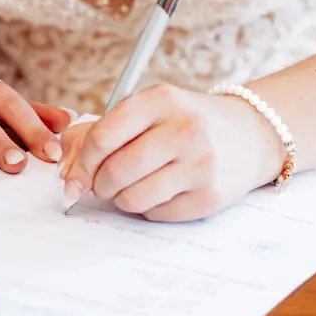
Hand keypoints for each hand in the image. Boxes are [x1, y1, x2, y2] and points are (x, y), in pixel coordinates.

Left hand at [59, 84, 284, 219]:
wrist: (249, 133)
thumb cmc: (184, 121)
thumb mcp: (145, 110)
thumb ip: (98, 131)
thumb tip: (66, 169)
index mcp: (160, 100)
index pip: (103, 137)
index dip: (80, 163)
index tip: (72, 178)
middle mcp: (183, 129)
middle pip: (115, 171)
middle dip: (99, 185)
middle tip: (102, 184)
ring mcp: (200, 164)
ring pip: (133, 198)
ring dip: (122, 199)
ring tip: (132, 186)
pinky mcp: (211, 196)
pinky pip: (157, 215)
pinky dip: (148, 208)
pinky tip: (161, 191)